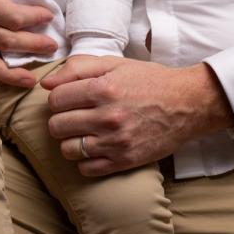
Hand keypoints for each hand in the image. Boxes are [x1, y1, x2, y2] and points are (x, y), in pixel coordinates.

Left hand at [42, 56, 233, 175]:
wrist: (186, 104)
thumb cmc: (149, 81)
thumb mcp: (115, 64)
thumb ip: (79, 68)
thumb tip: (47, 83)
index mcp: (103, 88)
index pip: (55, 99)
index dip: (58, 98)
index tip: (67, 98)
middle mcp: (107, 116)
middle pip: (57, 126)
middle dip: (61, 119)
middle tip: (74, 115)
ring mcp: (115, 141)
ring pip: (68, 149)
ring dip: (71, 141)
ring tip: (83, 132)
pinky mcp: (124, 161)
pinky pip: (86, 169)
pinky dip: (86, 160)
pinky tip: (96, 147)